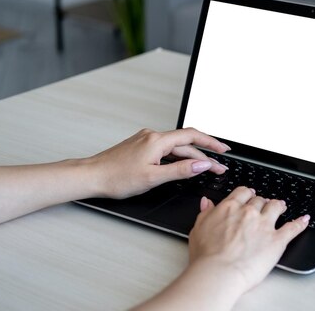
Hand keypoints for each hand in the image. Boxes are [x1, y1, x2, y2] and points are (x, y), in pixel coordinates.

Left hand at [89, 128, 229, 198]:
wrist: (90, 176)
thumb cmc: (115, 178)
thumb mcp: (153, 177)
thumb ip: (181, 170)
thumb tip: (202, 164)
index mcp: (157, 140)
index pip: (192, 137)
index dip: (211, 143)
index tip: (224, 150)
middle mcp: (152, 136)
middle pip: (186, 143)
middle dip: (204, 155)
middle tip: (218, 167)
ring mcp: (146, 140)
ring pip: (176, 147)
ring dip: (192, 156)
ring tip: (205, 167)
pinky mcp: (141, 147)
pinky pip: (166, 149)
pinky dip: (178, 157)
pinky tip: (182, 165)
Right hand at [189, 187, 309, 290]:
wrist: (219, 272)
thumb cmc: (206, 256)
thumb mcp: (198, 229)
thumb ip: (206, 213)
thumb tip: (207, 203)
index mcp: (229, 208)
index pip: (242, 193)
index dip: (247, 193)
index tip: (248, 195)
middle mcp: (248, 213)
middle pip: (259, 200)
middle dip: (262, 202)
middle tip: (263, 205)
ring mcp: (264, 225)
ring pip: (276, 207)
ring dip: (279, 206)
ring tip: (281, 206)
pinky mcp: (277, 240)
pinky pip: (293, 228)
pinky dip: (300, 223)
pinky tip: (304, 220)